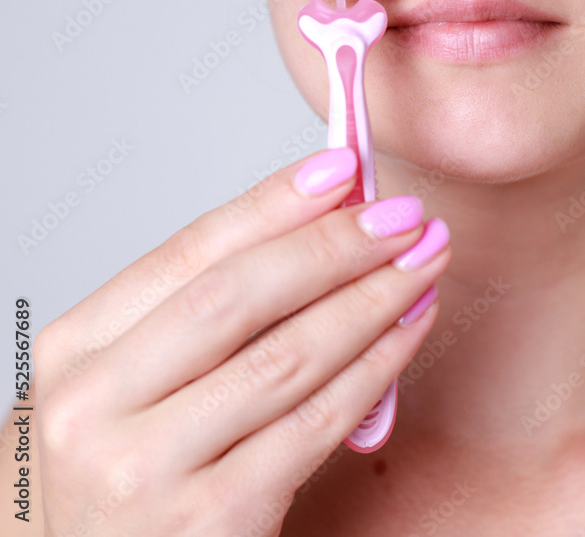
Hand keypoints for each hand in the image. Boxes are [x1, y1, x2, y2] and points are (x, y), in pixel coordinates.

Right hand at [33, 148, 449, 535]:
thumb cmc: (130, 474)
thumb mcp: (137, 384)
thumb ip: (208, 316)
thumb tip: (317, 228)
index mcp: (75, 352)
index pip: (189, 254)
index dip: (273, 204)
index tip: (340, 168)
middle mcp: (94, 405)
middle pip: (237, 296)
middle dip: (334, 246)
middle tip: (404, 214)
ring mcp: (145, 468)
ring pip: (287, 356)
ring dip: (370, 299)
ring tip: (423, 262)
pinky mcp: (209, 520)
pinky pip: (314, 423)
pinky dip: (375, 367)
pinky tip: (408, 330)